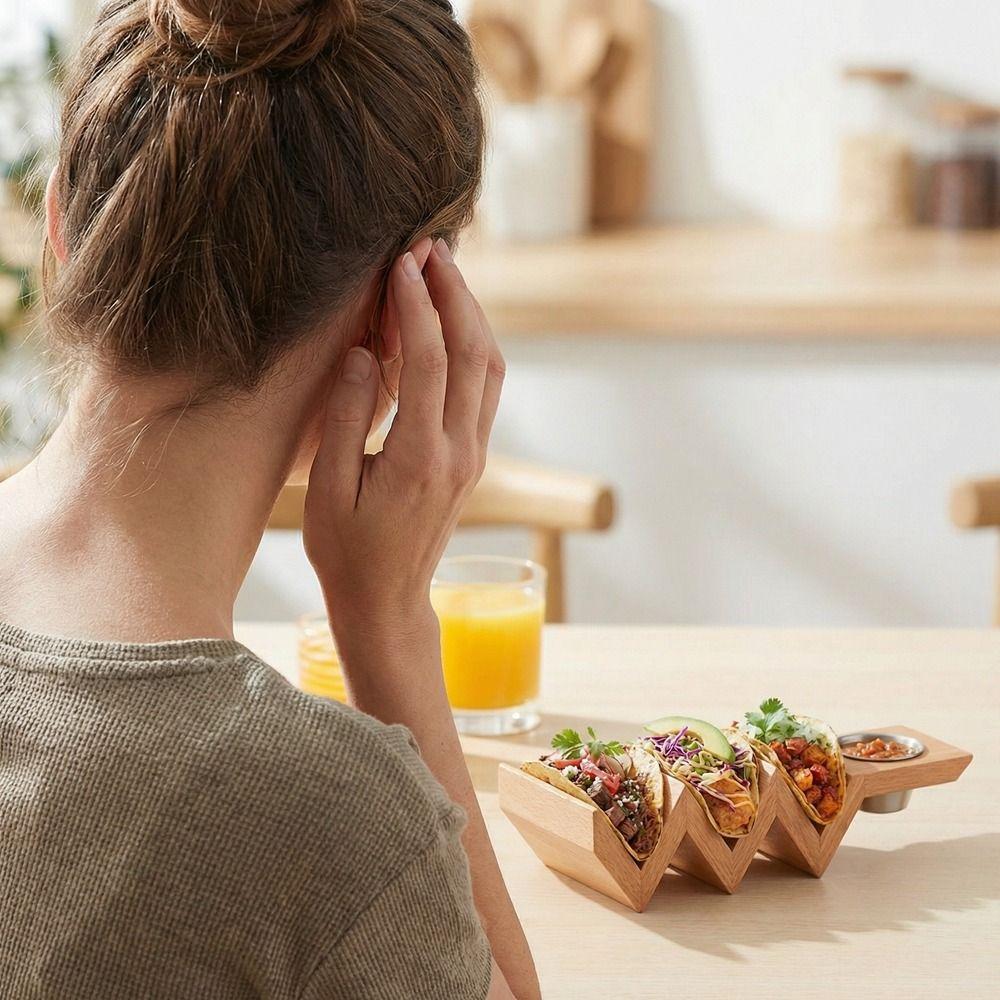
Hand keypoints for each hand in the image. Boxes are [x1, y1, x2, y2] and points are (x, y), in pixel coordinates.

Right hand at [303, 238, 504, 636]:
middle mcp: (459, 452)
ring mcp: (473, 456)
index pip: (430, 361)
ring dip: (472, 316)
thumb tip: (363, 352)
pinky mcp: (473, 459)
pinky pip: (486, 390)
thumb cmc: (347, 552)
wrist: (388, 601)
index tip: (402, 261)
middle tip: (431, 247)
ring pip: (490, 369)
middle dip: (456, 293)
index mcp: (420, 457)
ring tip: (444, 273)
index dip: (418, 305)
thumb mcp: (328, 490)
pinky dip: (474, 346)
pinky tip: (452, 323)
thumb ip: (346, 417)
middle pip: (474, 353)